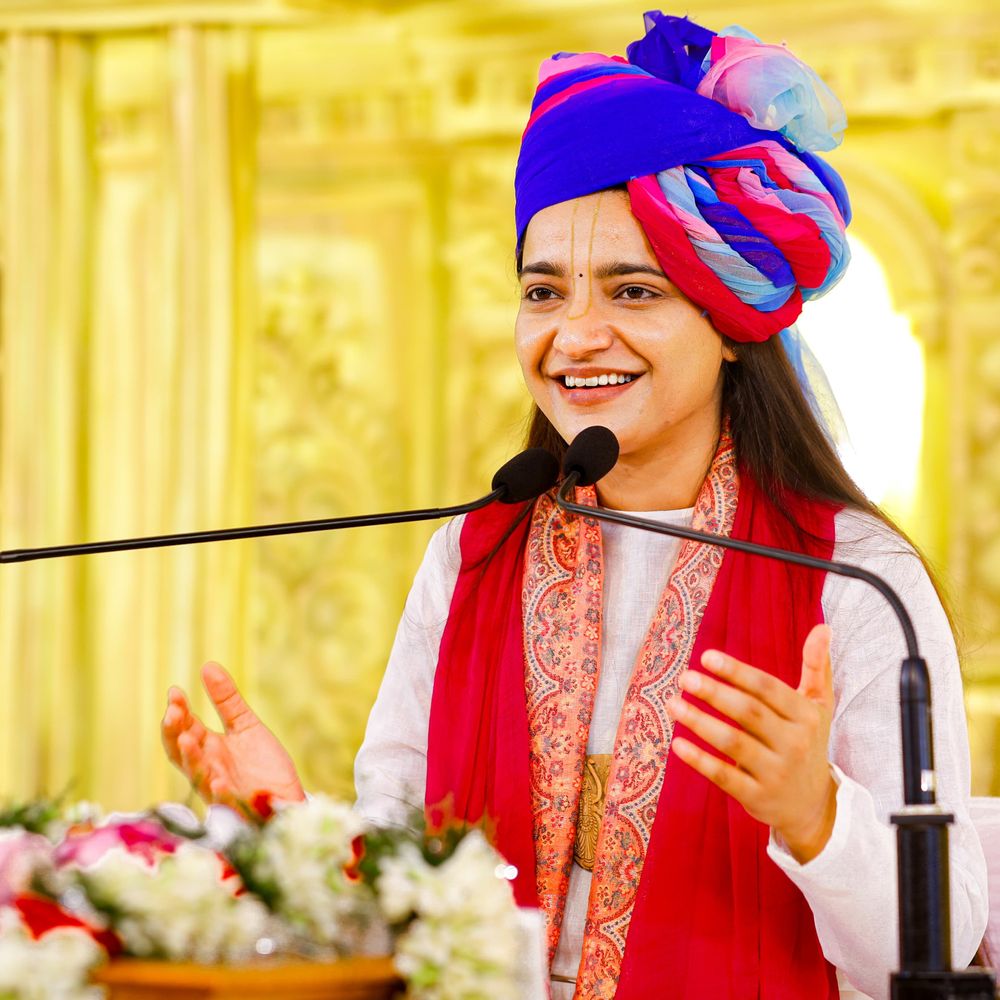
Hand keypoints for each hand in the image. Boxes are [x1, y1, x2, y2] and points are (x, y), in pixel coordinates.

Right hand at [161, 662, 304, 809]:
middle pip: (182, 753)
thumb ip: (226, 700)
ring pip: (199, 776)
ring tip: (188, 738)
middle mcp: (209, 769)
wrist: (285, 798)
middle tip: (173, 713)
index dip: (178, 712)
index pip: (185, 729)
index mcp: (209, 749)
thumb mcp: (245, 726)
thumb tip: (208, 665)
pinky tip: (219, 782)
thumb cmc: (260, 765)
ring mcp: (221, 790)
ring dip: (192, 759)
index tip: (174, 692)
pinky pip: (226, 803)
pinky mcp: (239, 807)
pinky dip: (220, 793)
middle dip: (175, 733)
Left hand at [667, 624, 837, 863]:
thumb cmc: (807, 743)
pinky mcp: (757, 797)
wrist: (813, 805)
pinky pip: (724, 776)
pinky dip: (700, 761)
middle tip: (685, 677)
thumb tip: (823, 627)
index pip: (767, 689)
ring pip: (734, 744)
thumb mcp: (818, 706)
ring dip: (700, 722)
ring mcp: (775, 773)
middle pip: (749, 713)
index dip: (736, 672)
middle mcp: (794, 744)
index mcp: (806, 716)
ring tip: (674, 704)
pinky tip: (677, 744)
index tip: (706, 656)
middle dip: (715, 693)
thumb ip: (816, 667)